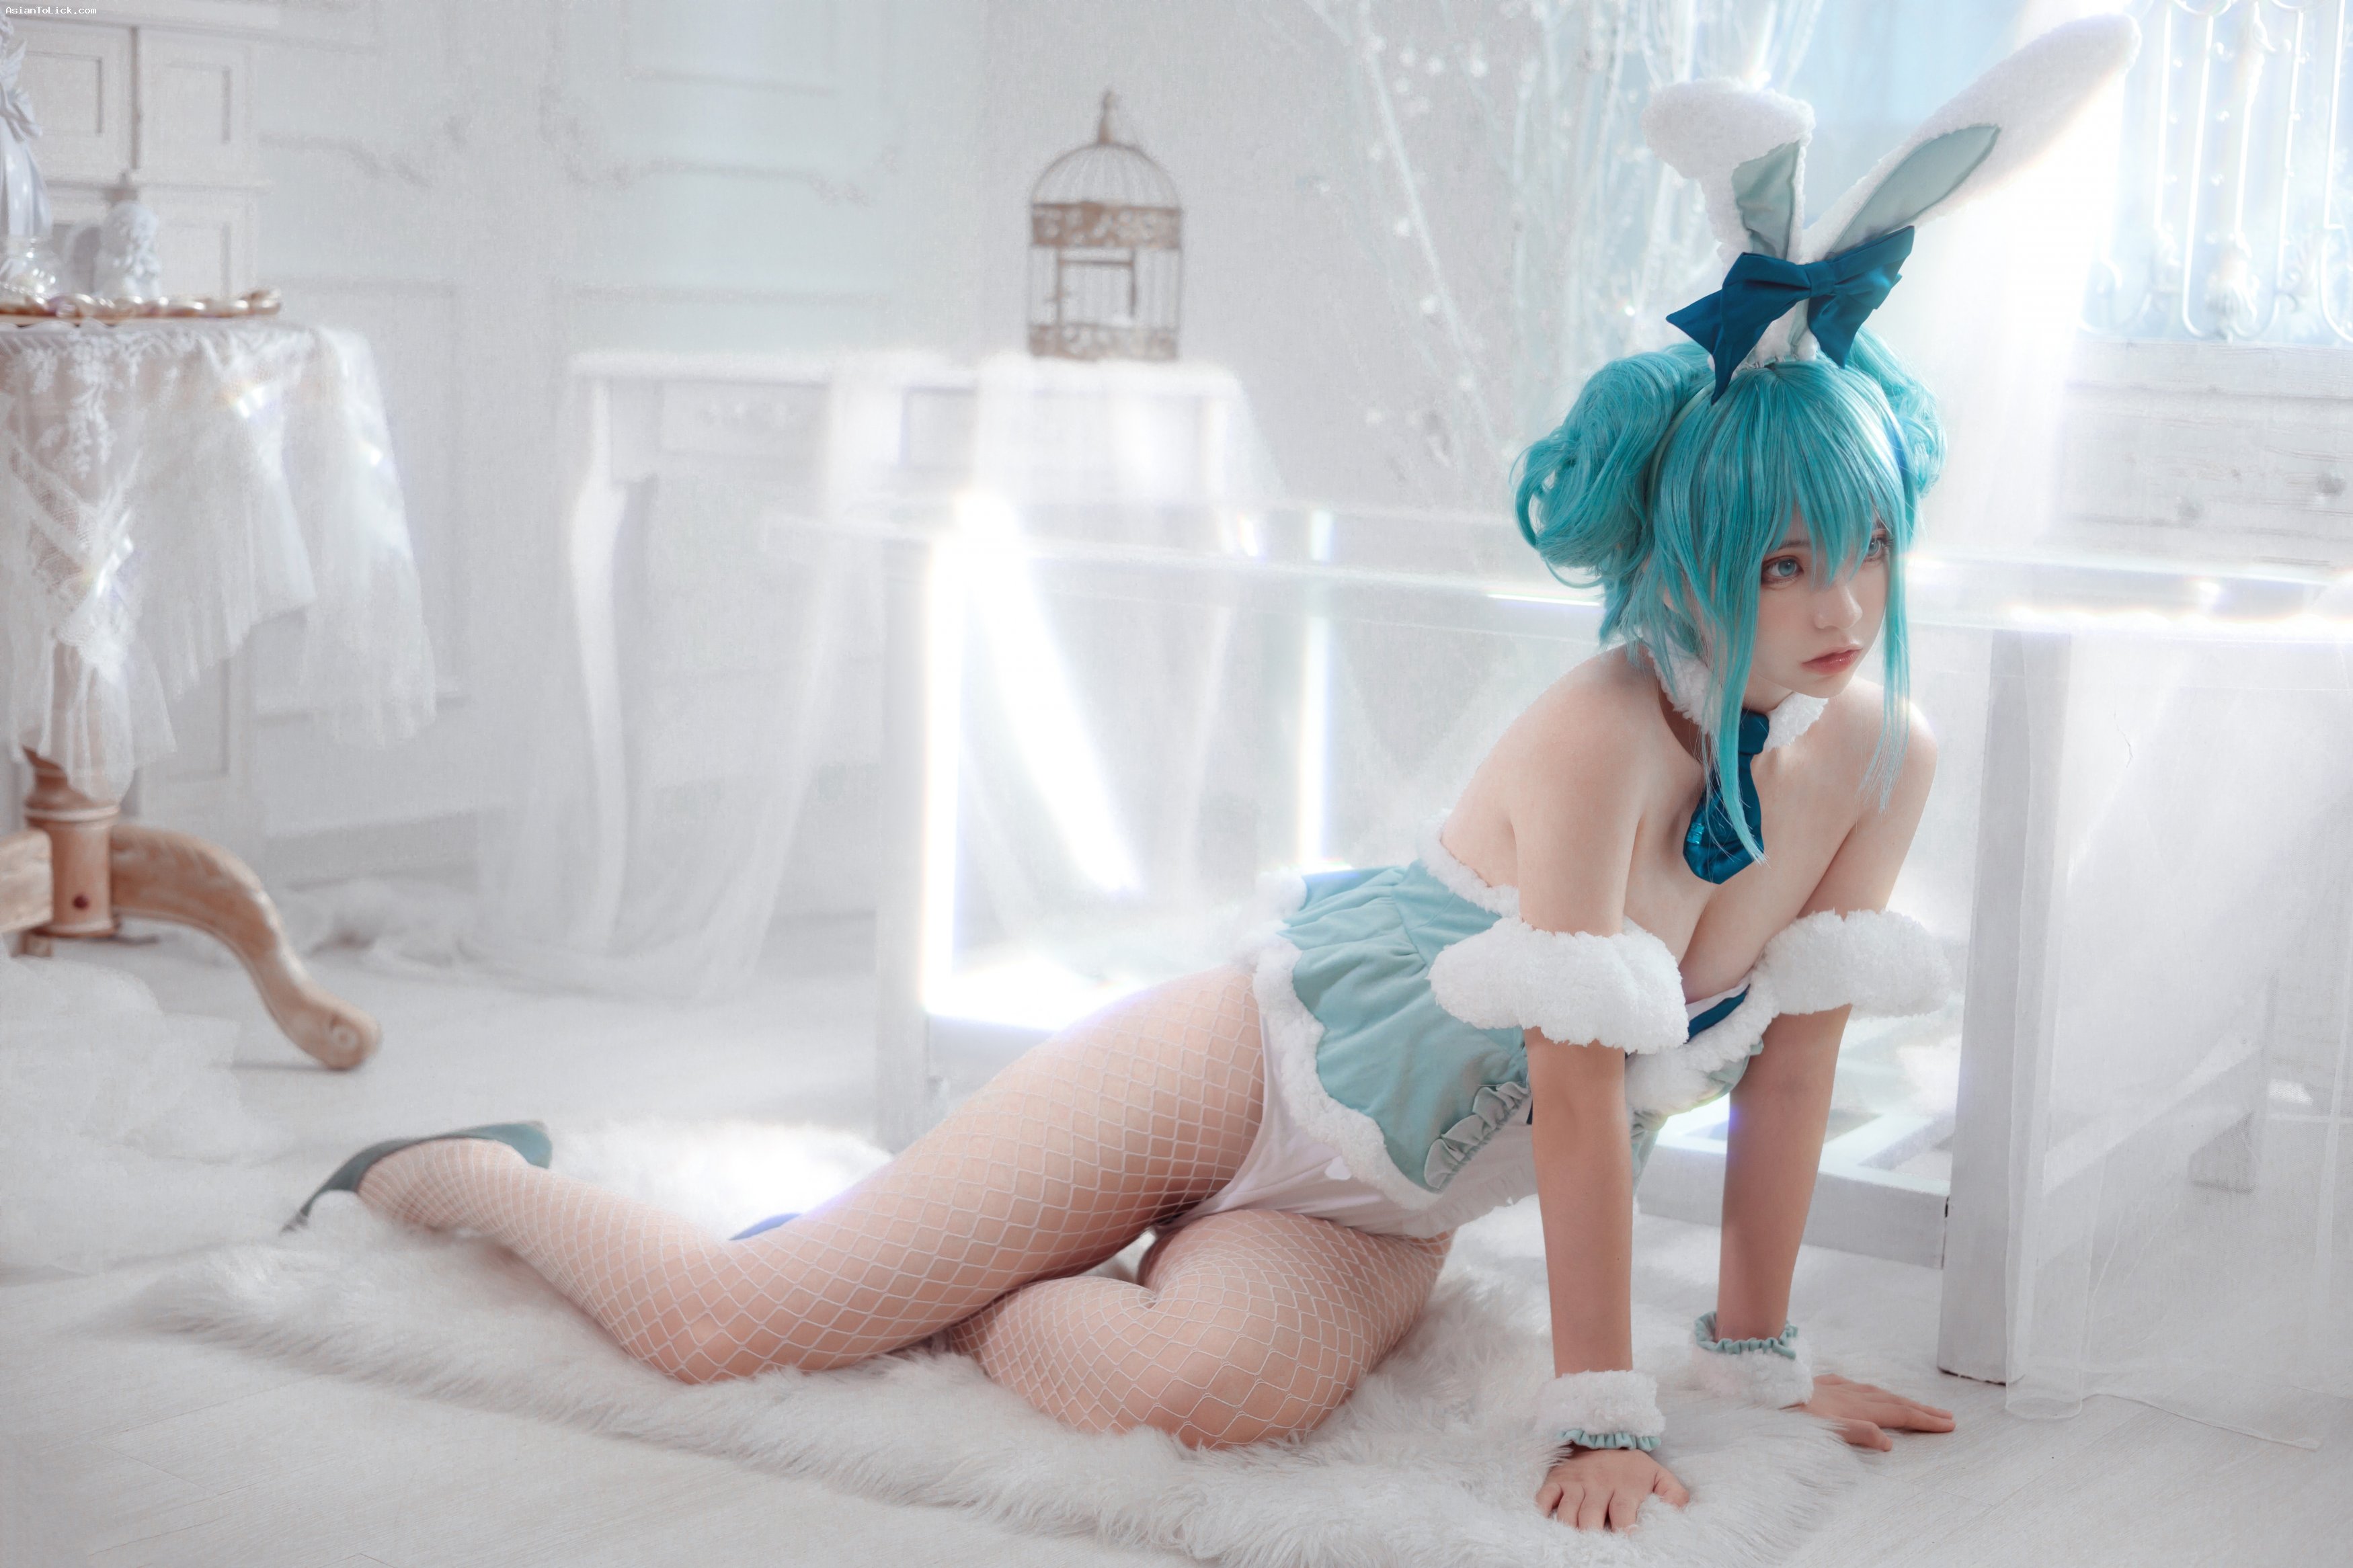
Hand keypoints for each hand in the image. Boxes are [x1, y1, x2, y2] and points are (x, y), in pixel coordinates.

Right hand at [1535, 1445, 1689, 1532]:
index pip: (1623, 1515)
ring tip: (1575, 1544)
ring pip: (1567, 1513)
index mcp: (1625, 1486)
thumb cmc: (1633, 1467)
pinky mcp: (1557, 1478)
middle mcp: (1598, 1484)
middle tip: (1596, 1550)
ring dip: (1570, 1531)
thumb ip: (1675, 1495)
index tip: (1627, 1544)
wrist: (1605, 1435)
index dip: (1624, 1531)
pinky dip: (1542, 1512)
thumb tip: (1680, 1515)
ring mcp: (1575, 1481)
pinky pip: (1543, 1497)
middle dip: (1592, 1536)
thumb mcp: (1659, 1476)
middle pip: (1590, 1518)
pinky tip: (1547, 1525)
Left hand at [1799, 1371, 1954, 1449]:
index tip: (1949, 1424)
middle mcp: (1851, 1394)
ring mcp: (1837, 1387)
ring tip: (1915, 1404)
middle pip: (1894, 1401)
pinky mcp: (1821, 1384)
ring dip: (1899, 1399)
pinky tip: (1866, 1391)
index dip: (1925, 1420)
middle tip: (1947, 1416)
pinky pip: (1854, 1386)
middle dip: (1921, 1410)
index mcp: (1857, 1408)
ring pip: (1877, 1392)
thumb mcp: (1825, 1429)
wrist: (1764, 1389)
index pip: (1900, 1414)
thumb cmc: (1792, 1415)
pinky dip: (1870, 1391)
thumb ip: (1858, 1433)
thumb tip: (1888, 1442)